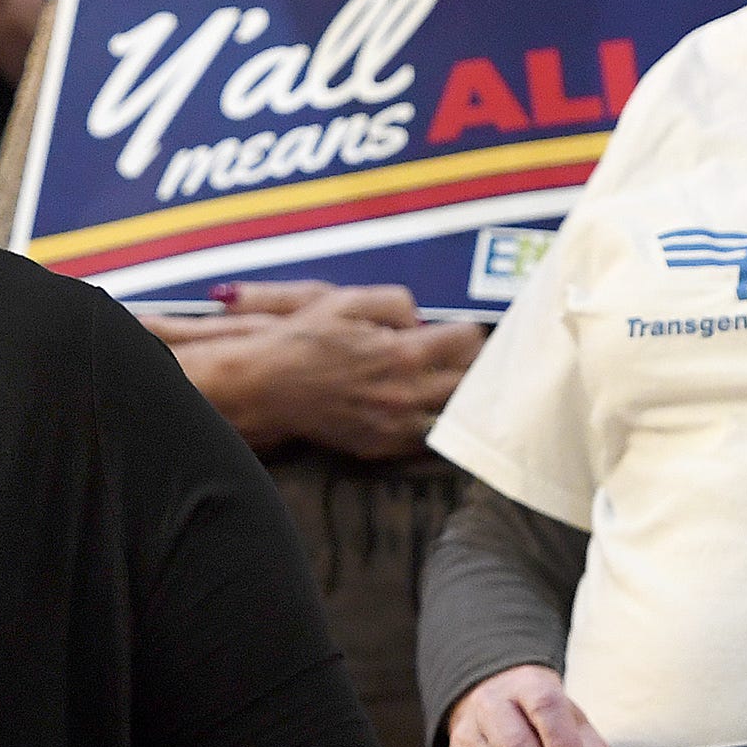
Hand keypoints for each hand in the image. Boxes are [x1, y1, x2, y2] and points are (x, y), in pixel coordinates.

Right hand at [153, 281, 486, 457]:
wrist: (267, 385)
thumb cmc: (305, 338)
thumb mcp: (347, 300)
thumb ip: (395, 301)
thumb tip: (422, 319)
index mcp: (402, 354)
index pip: (466, 342)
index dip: (471, 330)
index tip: (465, 329)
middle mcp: (405, 395)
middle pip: (470, 384)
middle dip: (478, 367)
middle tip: (479, 358)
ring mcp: (395, 426)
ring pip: (454, 418)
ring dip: (463, 400)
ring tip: (464, 387)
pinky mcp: (381, 446)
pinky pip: (428, 441)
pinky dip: (438, 425)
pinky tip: (435, 412)